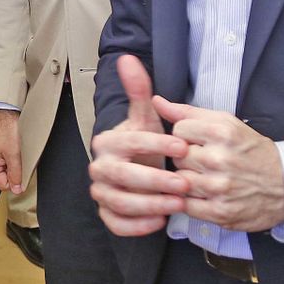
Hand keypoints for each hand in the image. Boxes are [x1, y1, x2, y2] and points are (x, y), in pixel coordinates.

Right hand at [0, 109, 24, 193]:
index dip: (16, 182)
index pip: (4, 185)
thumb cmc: (6, 128)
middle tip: (21, 159)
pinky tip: (17, 147)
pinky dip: (14, 156)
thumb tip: (16, 189)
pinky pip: (7, 159)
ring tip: (19, 151)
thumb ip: (16, 174)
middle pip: (5, 177)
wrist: (5, 110)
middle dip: (16, 171)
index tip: (24, 174)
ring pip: (7, 168)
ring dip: (16, 163)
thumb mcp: (14, 155)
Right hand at [88, 55, 189, 236]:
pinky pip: (117, 224)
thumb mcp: (146, 117)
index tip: (183, 148)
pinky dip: (138, 225)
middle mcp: (98, 166)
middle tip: (185, 183)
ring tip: (179, 203)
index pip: (131, 142)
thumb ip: (139, 90)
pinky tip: (161, 220)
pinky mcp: (107, 213)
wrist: (138, 170)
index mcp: (107, 141)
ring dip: (151, 204)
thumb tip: (128, 58)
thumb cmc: (145, 144)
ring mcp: (101, 191)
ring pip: (121, 202)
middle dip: (155, 180)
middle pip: (123, 176)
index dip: (156, 145)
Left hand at [153, 96, 283, 232]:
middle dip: (185, 158)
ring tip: (204, 177)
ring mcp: (219, 188)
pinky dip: (190, 201)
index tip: (198, 141)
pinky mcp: (220, 212)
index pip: (179, 129)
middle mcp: (220, 159)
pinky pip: (186, 205)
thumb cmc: (252, 151)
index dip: (185, 135)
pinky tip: (204, 194)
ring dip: (187, 180)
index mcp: (222, 132)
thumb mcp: (226, 123)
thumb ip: (189, 113)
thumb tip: (157, 101)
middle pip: (177, 156)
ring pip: (179, 180)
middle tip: (202, 161)